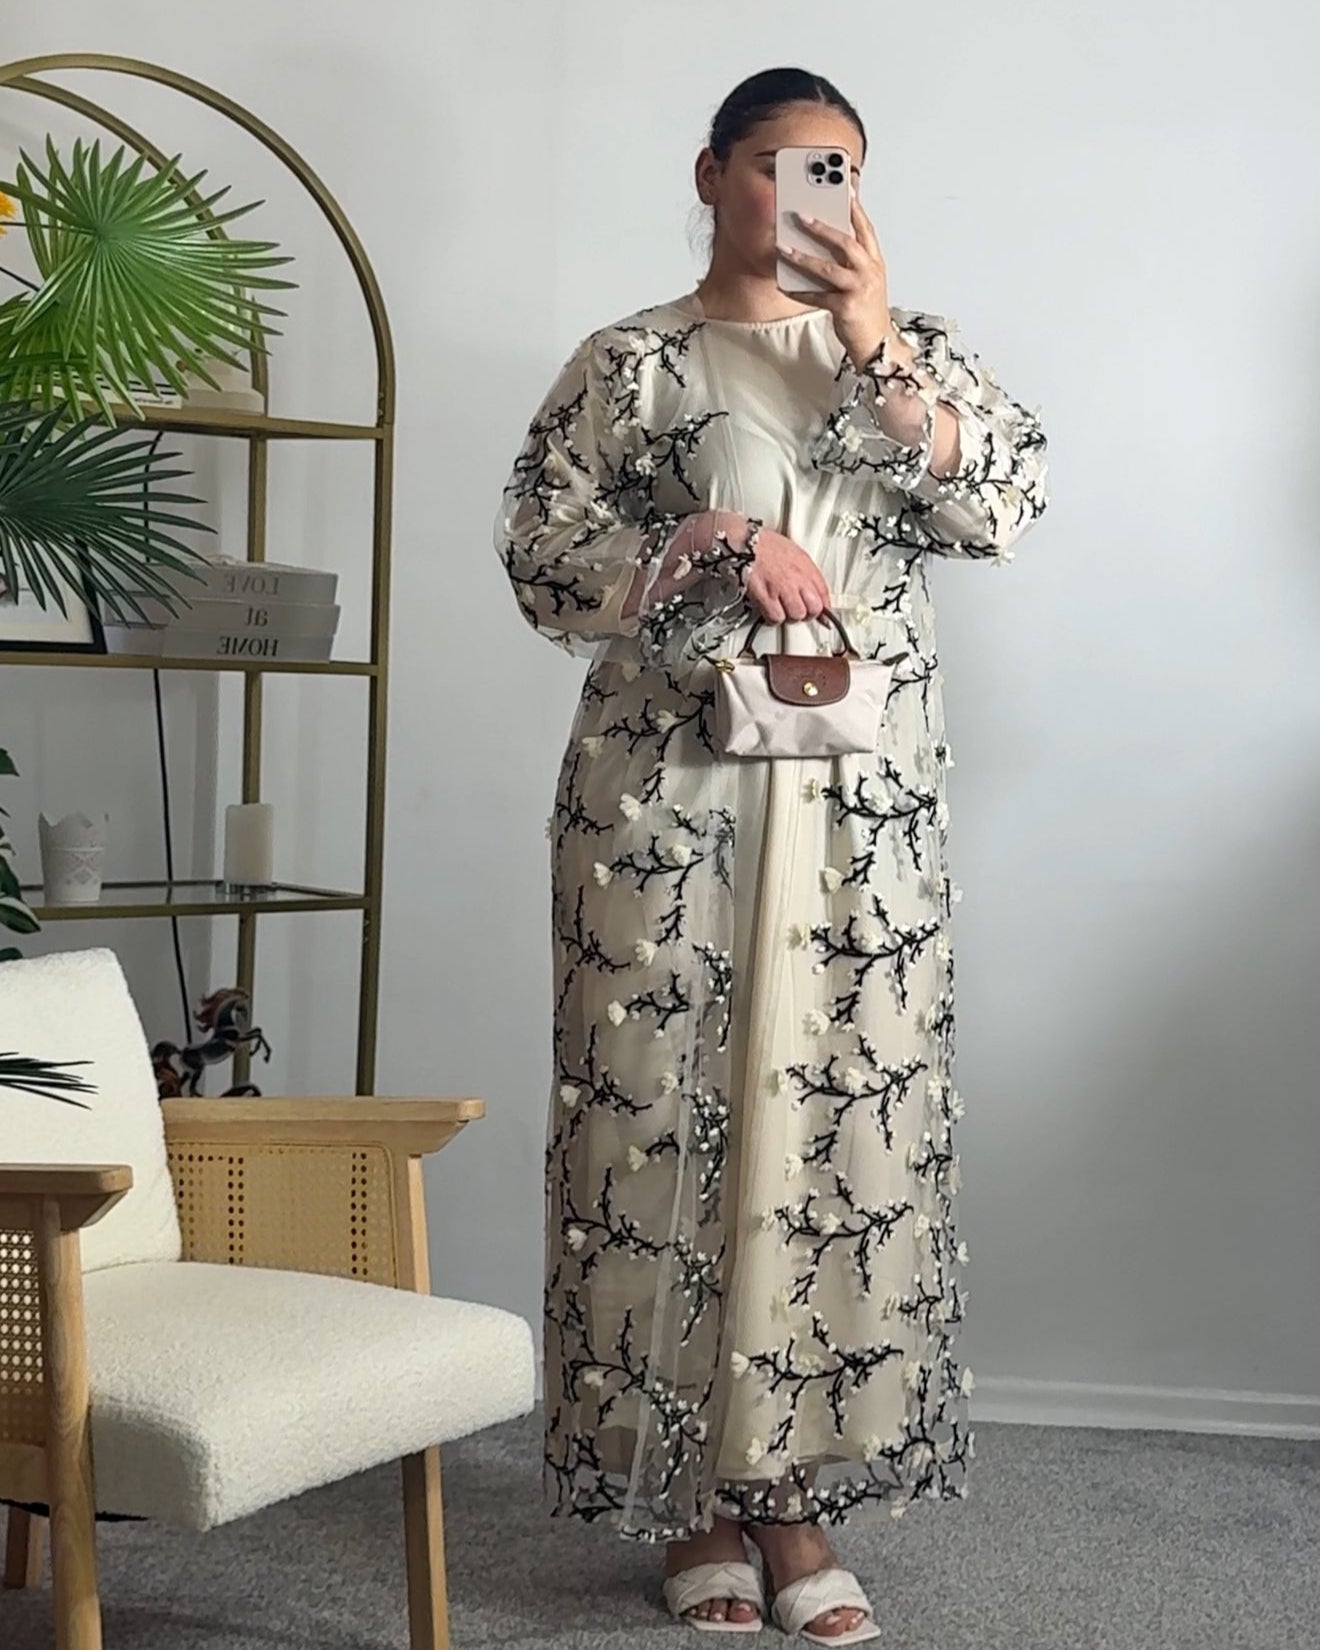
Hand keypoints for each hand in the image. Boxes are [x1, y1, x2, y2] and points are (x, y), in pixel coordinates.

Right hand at [744, 525, 830, 625]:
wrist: (744, 543)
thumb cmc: (765, 546)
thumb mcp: (795, 553)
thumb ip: (808, 574)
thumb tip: (817, 593)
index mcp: (806, 566)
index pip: (824, 593)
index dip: (824, 609)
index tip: (823, 617)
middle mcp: (797, 578)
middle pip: (813, 609)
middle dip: (807, 613)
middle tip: (797, 609)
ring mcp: (782, 588)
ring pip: (796, 616)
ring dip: (789, 616)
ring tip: (781, 608)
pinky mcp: (766, 597)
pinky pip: (776, 617)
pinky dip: (773, 618)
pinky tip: (770, 610)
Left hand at [777, 194, 898, 370]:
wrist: (877, 344)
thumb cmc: (867, 311)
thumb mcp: (864, 280)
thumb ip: (850, 261)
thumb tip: (822, 242)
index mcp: (874, 262)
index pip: (865, 228)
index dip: (855, 207)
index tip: (844, 188)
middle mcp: (870, 272)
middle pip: (846, 242)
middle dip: (822, 228)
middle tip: (801, 215)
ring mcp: (859, 289)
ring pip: (828, 268)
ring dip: (803, 257)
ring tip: (783, 248)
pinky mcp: (846, 308)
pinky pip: (817, 296)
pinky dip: (799, 291)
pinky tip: (784, 286)